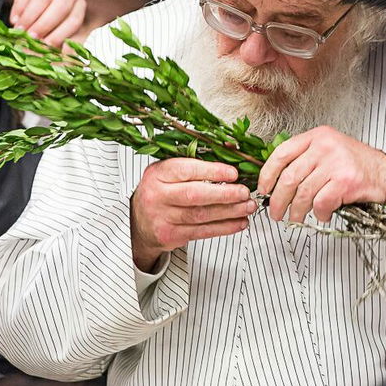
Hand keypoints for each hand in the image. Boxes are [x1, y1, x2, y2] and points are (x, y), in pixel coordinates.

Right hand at [7, 0, 86, 46]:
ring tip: (19, 31)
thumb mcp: (58, 18)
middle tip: (31, 38)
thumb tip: (61, 57)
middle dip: (44, 25)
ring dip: (29, 18)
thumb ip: (59, 37)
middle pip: (60, 8)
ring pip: (42, 0)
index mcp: (78, 3)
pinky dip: (19, 7)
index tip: (47, 46)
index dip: (61, 35)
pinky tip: (14, 18)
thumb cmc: (48, 3)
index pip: (73, 21)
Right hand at [129, 159, 256, 270]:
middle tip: (244, 192)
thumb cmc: (161, 191)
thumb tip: (231, 150)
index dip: (212, 172)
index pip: (186, 170)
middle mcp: (157, 195)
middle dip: (224, 194)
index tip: (233, 173)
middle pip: (195, 195)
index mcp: (158, 173)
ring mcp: (162, 217)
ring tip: (247, 207)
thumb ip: (196, 163)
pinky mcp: (170, 235)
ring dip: (229, 212)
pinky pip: (202, 232)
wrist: (139, 222)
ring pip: (201, 215)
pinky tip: (238, 222)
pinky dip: (224, 228)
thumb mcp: (169, 172)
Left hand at [256, 127, 385, 223]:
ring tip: (295, 219)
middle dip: (278, 200)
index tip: (264, 189)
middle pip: (289, 177)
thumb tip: (275, 180)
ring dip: (296, 212)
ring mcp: (336, 163)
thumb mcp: (329, 151)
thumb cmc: (357, 166)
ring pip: (303, 193)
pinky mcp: (347, 181)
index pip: (281, 153)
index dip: (267, 174)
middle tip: (276, 213)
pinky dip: (319, 214)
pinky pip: (321, 203)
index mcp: (317, 136)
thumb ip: (305, 158)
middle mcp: (325, 146)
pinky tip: (322, 215)